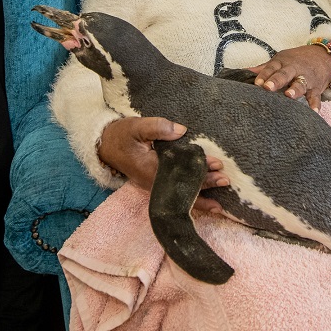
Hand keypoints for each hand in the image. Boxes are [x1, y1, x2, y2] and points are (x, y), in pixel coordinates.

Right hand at [99, 117, 228, 210]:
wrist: (105, 146)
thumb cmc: (121, 135)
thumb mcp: (136, 126)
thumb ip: (157, 127)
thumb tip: (182, 131)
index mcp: (149, 168)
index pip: (178, 171)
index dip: (198, 169)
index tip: (215, 164)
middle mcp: (153, 182)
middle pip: (181, 187)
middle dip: (204, 186)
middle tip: (225, 180)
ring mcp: (154, 186)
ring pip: (179, 195)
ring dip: (200, 196)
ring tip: (220, 203)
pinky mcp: (156, 185)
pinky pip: (176, 195)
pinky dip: (191, 199)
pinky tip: (205, 203)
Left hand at [249, 44, 330, 109]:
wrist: (323, 56)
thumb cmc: (296, 60)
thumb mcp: (280, 60)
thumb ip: (263, 68)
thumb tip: (243, 72)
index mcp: (282, 62)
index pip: (271, 68)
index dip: (264, 75)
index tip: (256, 83)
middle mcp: (294, 69)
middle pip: (284, 74)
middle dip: (276, 80)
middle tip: (268, 87)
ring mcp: (306, 79)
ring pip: (300, 84)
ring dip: (294, 89)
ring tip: (289, 95)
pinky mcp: (316, 88)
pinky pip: (316, 97)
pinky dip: (315, 104)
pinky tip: (313, 112)